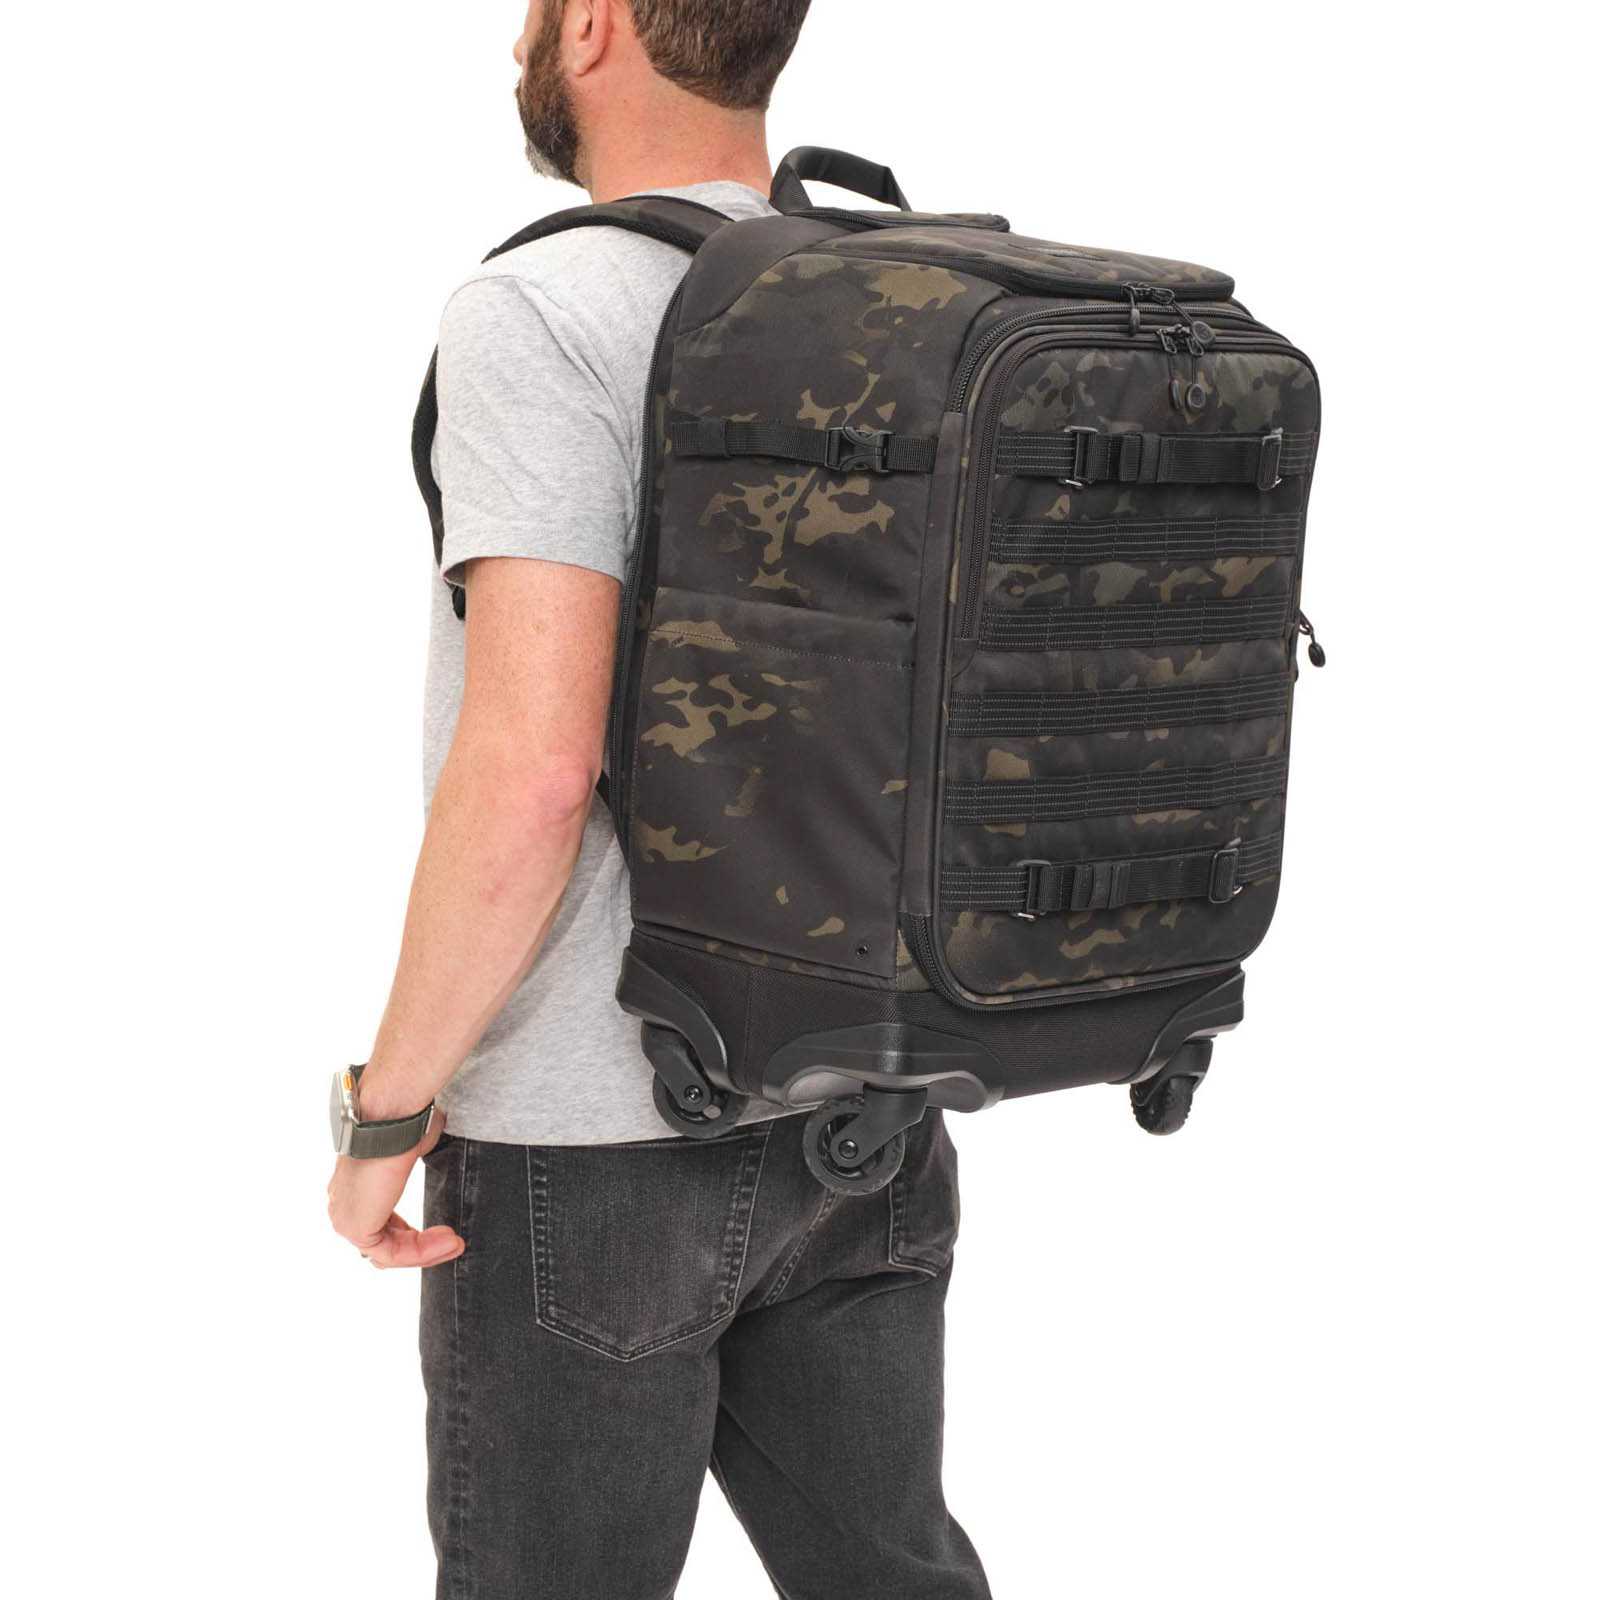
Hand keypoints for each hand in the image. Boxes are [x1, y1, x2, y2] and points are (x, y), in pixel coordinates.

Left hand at [326, 1114, 464, 1269]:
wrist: (391, 1114)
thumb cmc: (401, 1120)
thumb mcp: (409, 1147)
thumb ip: (407, 1164)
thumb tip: (422, 1151)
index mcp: (353, 1186)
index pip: (378, 1225)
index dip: (411, 1234)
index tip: (442, 1232)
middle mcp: (344, 1205)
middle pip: (383, 1243)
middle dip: (420, 1247)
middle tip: (452, 1242)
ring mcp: (346, 1218)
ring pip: (388, 1251)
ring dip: (426, 1251)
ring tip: (455, 1243)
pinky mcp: (356, 1228)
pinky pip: (392, 1253)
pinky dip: (422, 1252)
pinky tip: (447, 1241)